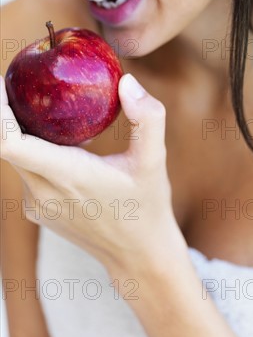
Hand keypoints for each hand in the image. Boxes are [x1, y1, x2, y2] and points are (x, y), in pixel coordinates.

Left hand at [0, 73, 185, 274]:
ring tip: (39, 102)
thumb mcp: (155, 160)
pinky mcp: (38, 210)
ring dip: (19, 129)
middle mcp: (43, 192)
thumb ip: (147, 117)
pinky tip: (57, 137)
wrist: (138, 255)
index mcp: (67, 176)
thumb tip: (127, 82)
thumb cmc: (147, 206)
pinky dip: (31, 148)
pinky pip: (24, 170)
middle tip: (23, 82)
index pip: (9, 142)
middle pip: (5, 144)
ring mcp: (37, 204)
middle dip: (6, 112)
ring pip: (14, 157)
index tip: (2, 82)